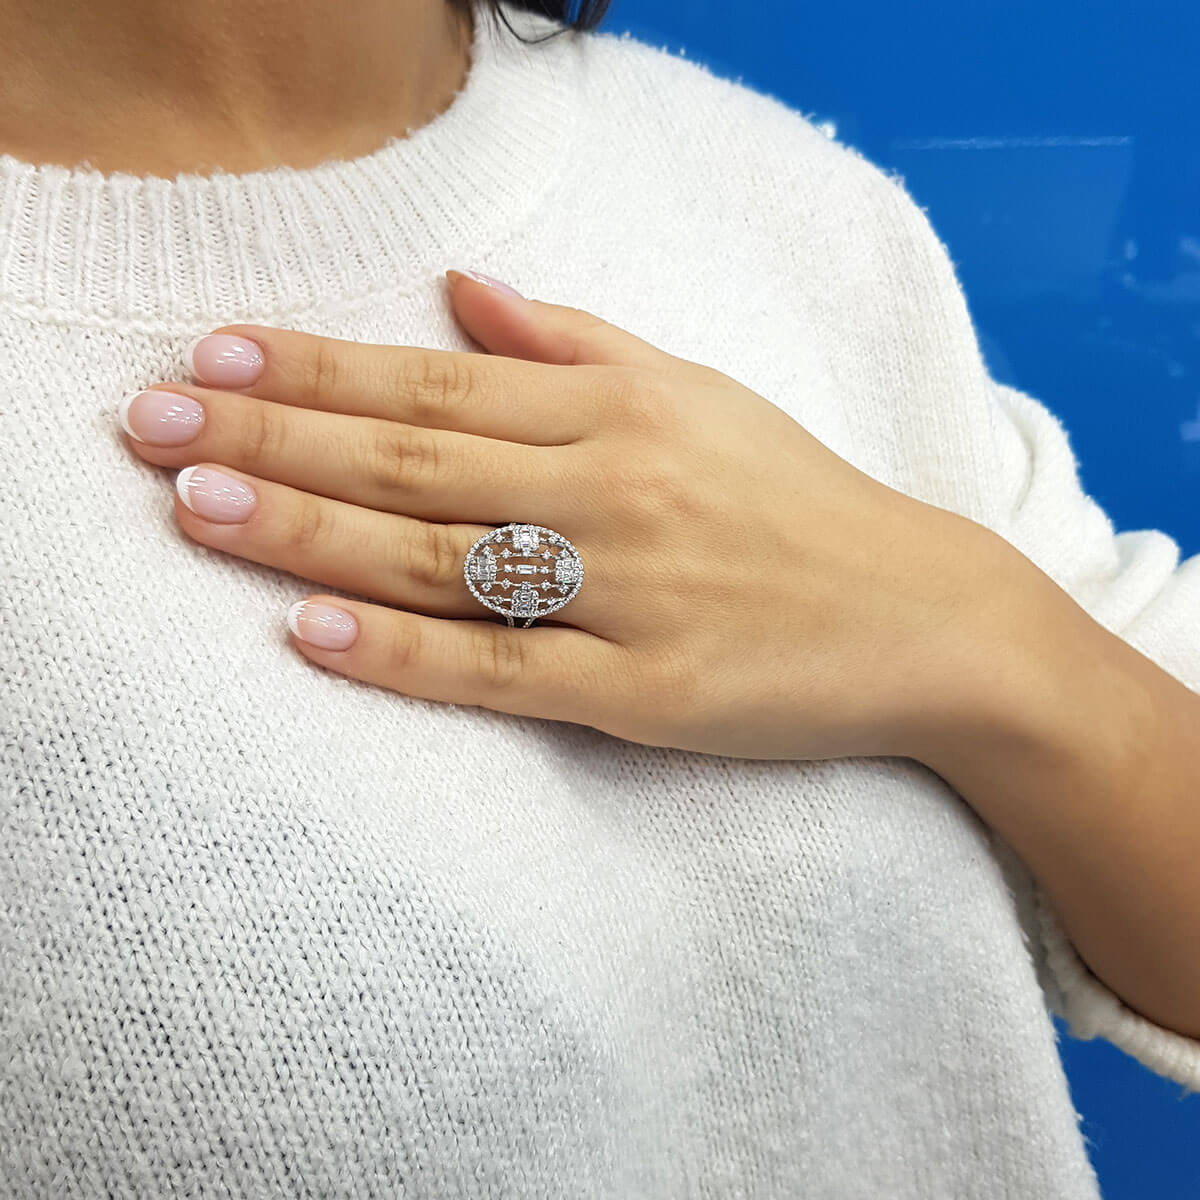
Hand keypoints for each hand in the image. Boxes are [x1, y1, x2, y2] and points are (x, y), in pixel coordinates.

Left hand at [118, 269, 1002, 760]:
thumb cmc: (799, 502)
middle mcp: (615, 491)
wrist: (922, 615)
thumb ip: (577, 343)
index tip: (214, 357)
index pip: (438, 382)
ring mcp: (627, 596)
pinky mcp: (646, 693)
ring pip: (442, 558)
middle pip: (416, 461)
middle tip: (153, 427)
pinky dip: (407, 653)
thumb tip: (464, 290)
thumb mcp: (699, 395)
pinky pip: (505, 671)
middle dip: (275, 441)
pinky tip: (313, 633)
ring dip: (309, 533)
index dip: (318, 370)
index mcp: (622, 412)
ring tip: (195, 511)